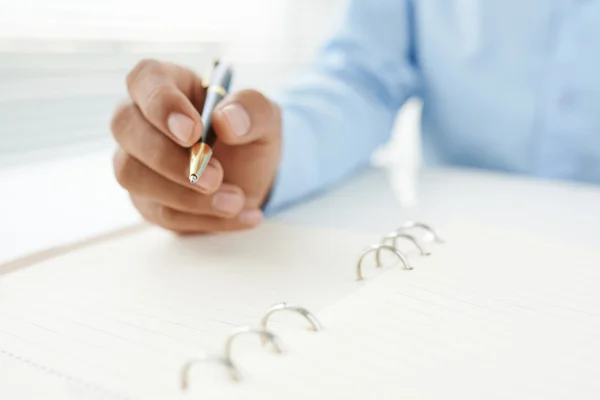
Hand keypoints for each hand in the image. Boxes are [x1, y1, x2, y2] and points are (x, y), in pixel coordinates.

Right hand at [110, 59, 281, 232]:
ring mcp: (136, 160)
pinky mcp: (146, 198)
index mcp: (167, 83)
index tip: (194, 132)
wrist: (252, 178)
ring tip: (236, 201)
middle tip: (215, 177)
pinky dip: (207, 218)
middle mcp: (140, 118)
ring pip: (133, 175)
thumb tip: (225, 120)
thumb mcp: (264, 118)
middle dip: (170, 158)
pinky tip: (243, 215)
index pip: (144, 79)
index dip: (162, 105)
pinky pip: (163, 212)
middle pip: (126, 127)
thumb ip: (251, 109)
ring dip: (186, 195)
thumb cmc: (248, 136)